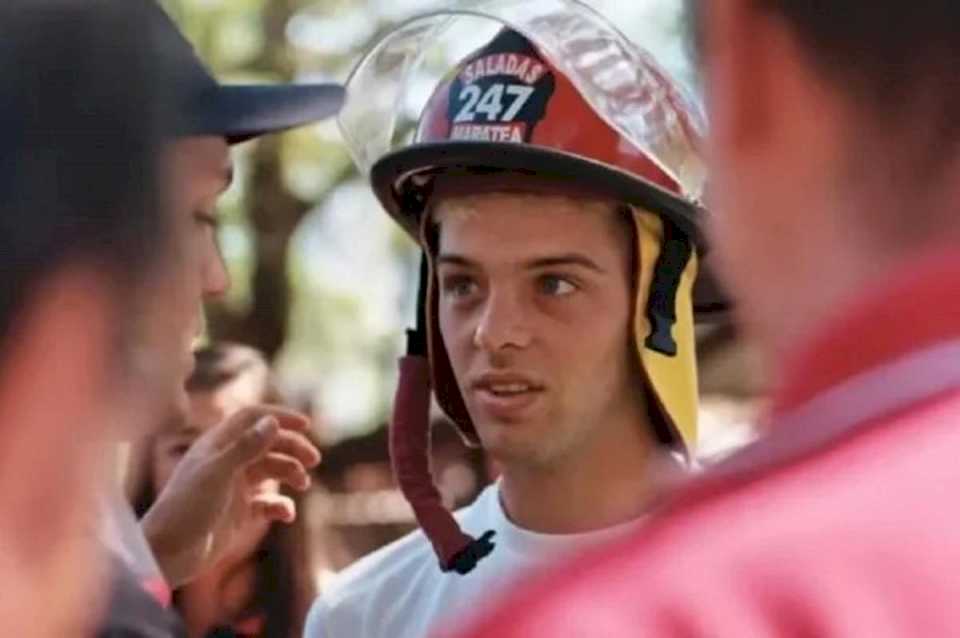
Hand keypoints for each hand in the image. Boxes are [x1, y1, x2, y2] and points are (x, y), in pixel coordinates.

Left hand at [140, 405, 319, 586]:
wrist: (166, 555)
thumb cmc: (186, 508)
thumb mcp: (218, 474)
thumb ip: (246, 447)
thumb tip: (273, 422)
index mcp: (217, 445)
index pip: (252, 418)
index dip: (279, 417)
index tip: (306, 425)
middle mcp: (227, 462)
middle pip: (268, 444)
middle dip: (292, 448)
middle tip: (314, 460)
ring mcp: (233, 488)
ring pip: (271, 471)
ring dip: (290, 473)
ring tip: (302, 484)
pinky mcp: (239, 514)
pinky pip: (268, 504)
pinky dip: (281, 506)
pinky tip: (286, 514)